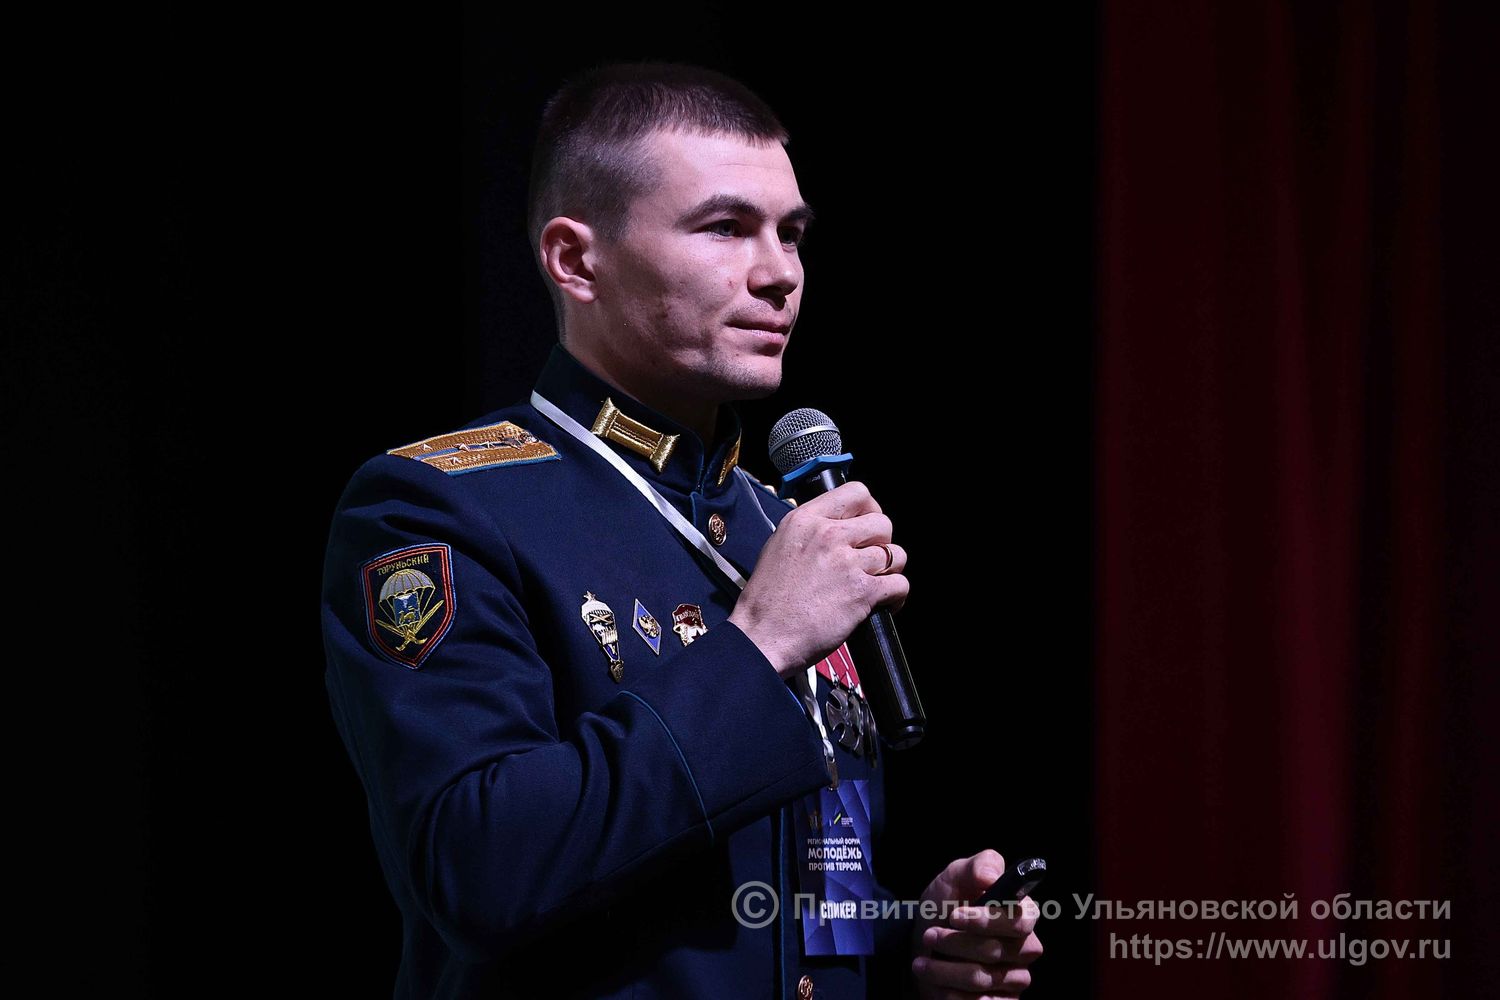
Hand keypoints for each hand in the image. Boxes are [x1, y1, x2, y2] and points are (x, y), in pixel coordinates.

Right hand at [729, 480, 907, 678]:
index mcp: (805, 520)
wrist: (762, 636)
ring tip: (877, 582)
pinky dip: (897, 596)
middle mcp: (828, 536)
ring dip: (890, 570)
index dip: (869, 509)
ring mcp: (847, 563)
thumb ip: (810, 531)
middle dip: (882, 541)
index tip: (866, 525)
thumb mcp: (779, 546)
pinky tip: (885, 602)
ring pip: (895, 554)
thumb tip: (838, 527)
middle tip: (870, 559)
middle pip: (882, 522)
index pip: (856, 492)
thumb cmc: (766, 601)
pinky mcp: (862, 593)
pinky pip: (900, 584)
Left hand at [911, 850, 1042, 998]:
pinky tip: (936, 984)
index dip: (986, 920)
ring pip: (981, 979)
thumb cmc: (946, 904)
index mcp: (1022, 913)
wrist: (925, 941)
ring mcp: (1016, 978)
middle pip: (995, 951)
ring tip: (921, 962)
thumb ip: (979, 865)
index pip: (1018, 920)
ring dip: (944, 970)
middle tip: (929, 935)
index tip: (954, 915)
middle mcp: (1026, 947)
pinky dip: (951, 994)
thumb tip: (991, 876)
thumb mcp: (955, 876)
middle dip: (955, 943)